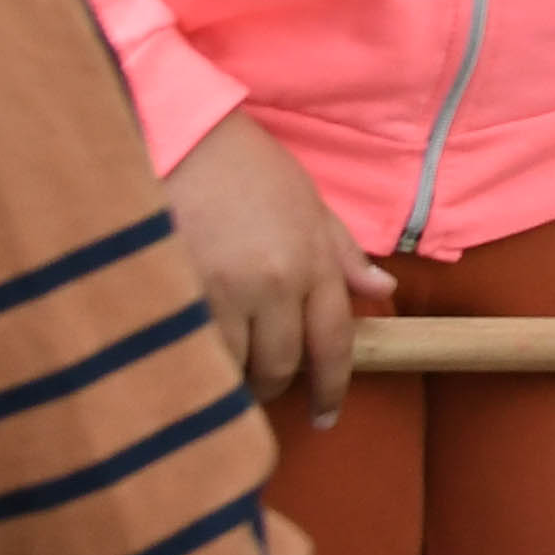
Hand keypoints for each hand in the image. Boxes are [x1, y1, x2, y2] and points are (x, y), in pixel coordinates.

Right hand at [165, 114, 390, 417]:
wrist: (176, 137)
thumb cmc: (244, 166)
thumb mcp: (306, 201)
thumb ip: (341, 252)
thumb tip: (383, 290)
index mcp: (311, 259)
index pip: (333, 340)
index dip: (331, 387)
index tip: (326, 417)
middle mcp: (272, 284)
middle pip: (283, 364)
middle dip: (278, 384)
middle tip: (265, 386)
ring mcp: (220, 294)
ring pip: (233, 369)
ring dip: (232, 382)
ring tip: (224, 376)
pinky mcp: (172, 298)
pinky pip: (189, 356)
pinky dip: (194, 368)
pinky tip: (188, 365)